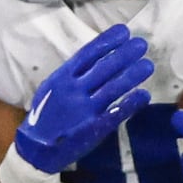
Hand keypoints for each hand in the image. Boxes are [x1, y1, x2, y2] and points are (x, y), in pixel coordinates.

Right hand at [13, 27, 153, 173]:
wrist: (35, 150)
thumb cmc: (45, 116)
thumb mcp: (51, 89)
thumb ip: (71, 75)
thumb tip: (95, 58)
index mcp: (62, 78)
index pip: (88, 54)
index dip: (107, 41)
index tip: (124, 32)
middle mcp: (73, 91)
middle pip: (104, 68)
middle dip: (124, 54)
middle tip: (141, 44)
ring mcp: (84, 110)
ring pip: (113, 88)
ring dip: (132, 75)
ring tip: (148, 65)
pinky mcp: (93, 128)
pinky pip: (116, 112)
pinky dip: (132, 103)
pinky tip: (144, 94)